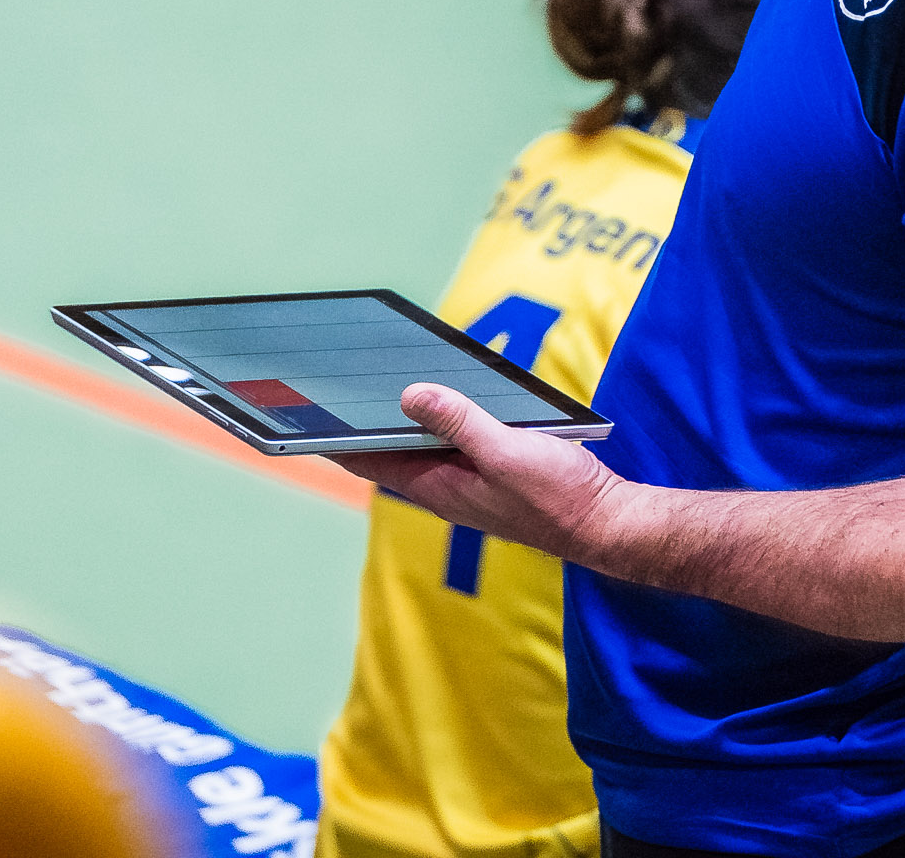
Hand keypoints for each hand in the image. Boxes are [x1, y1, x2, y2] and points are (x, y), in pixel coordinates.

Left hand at [327, 383, 632, 563]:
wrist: (606, 523)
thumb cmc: (558, 495)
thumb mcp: (507, 451)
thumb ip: (461, 422)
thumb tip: (411, 393)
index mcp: (438, 486)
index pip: (368, 460)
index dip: (333, 439)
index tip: (299, 417)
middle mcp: (444, 486)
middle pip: (389, 451)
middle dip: (359, 422)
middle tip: (330, 385)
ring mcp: (467, 481)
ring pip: (420, 446)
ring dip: (397, 419)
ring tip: (372, 382)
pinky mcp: (491, 473)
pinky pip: (450, 443)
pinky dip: (436, 420)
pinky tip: (442, 394)